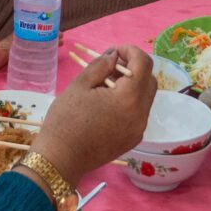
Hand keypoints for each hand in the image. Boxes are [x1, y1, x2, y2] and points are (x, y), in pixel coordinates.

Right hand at [34, 45, 156, 188]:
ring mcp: (138, 130)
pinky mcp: (132, 140)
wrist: (60, 159)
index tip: (115, 51)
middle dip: (134, 67)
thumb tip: (114, 56)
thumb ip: (101, 65)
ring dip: (132, 85)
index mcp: (129, 98)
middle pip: (149, 81)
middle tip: (111, 66)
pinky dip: (129, 102)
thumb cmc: (66, 120)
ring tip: (106, 85)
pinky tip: (107, 103)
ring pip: (145, 98)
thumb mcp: (80, 85)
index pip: (144, 64)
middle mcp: (140, 115)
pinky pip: (138, 114)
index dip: (131, 51)